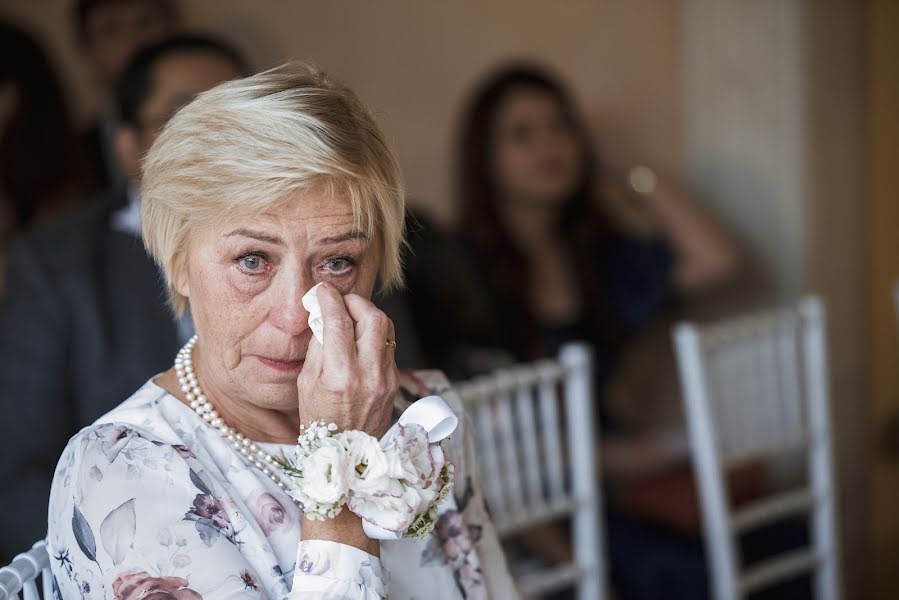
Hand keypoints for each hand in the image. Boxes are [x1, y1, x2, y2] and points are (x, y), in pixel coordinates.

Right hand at [296, 283, 397, 437]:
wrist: (348, 456)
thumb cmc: (319, 420)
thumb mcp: (306, 383)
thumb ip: (317, 346)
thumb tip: (323, 315)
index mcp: (339, 378)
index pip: (338, 323)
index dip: (330, 299)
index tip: (322, 291)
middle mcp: (367, 376)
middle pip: (372, 317)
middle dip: (355, 301)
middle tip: (340, 301)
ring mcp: (386, 378)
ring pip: (386, 328)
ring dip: (367, 314)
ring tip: (351, 316)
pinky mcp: (395, 381)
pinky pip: (388, 345)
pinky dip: (374, 334)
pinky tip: (360, 337)